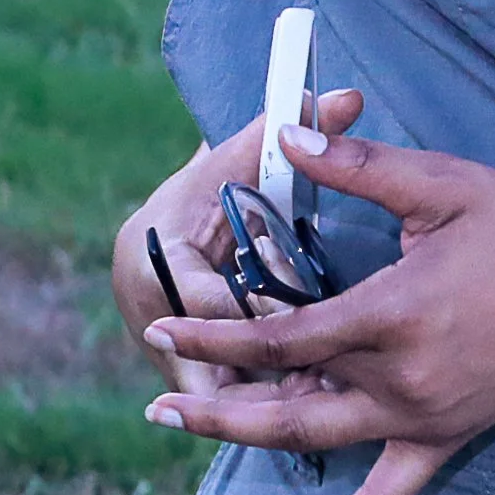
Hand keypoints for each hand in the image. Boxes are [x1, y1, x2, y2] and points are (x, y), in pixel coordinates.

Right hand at [111, 90, 366, 393]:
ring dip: (257, 390)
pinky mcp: (179, 365)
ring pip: (211, 384)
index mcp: (151, 254)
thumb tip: (349, 96)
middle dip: (255, 367)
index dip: (255, 306)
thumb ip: (293, 129)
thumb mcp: (244, 155)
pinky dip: (256, 392)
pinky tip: (304, 398)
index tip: (301, 311)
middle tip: (314, 377)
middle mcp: (145, 307)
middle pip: (202, 353)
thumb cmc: (215, 181)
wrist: (181, 215)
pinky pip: (220, 389)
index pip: (206, 296)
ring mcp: (158, 343)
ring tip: (314, 394)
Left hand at [142, 126, 494, 494]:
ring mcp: (423, 418)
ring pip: (319, 442)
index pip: (283, 337)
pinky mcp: (447, 439)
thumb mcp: (441, 184)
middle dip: (214, 402)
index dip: (219, 335)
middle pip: (286, 402)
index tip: (167, 326)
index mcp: (393, 313)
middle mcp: (400, 378)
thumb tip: (289, 133)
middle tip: (156, 401)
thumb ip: (359, 165)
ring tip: (195, 432)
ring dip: (250, 441)